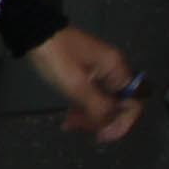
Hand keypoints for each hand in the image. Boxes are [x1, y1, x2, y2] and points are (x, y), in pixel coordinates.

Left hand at [25, 24, 144, 143]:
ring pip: (104, 103)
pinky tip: (69, 117)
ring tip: (69, 124)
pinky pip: (93, 97)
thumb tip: (110, 124)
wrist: (35, 33)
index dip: (122, 123)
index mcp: (117, 69)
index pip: (134, 103)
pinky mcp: (88, 73)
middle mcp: (114, 70)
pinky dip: (83, 109)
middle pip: (119, 106)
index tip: (102, 135)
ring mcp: (101, 71)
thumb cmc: (56, 57)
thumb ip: (98, 107)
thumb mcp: (76, 85)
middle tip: (80, 129)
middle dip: (101, 122)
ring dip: (89, 118)